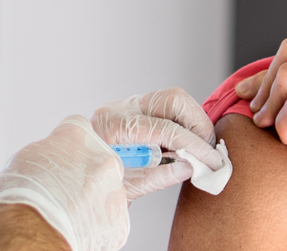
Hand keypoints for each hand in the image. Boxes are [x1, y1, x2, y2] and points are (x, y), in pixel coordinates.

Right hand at [0, 116, 128, 250]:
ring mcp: (115, 191)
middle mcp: (103, 159)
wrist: (34, 230)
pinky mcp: (120, 221)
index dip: (69, 146)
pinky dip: (96, 225)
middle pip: (99, 161)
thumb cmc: (24, 196)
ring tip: (67, 213)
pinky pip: (110, 220)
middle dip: (85, 174)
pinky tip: (76, 227)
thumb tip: (49, 159)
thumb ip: (48, 152)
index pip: (79, 129)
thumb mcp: (26, 157)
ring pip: (106, 193)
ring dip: (91, 201)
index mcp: (78, 136)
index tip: (64, 157)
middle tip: (64, 190)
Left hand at [91, 87, 224, 198]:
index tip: (212, 161)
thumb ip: (158, 177)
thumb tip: (191, 167)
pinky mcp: (136, 109)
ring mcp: (128, 106)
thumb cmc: (93, 185)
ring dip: (194, 121)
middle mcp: (121, 109)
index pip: (164, 129)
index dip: (193, 145)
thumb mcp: (124, 188)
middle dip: (198, 124)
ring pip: (174, 99)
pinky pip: (168, 107)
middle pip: (172, 100)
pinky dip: (184, 122)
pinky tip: (187, 144)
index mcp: (113, 127)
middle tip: (208, 151)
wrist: (73, 179)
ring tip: (200, 148)